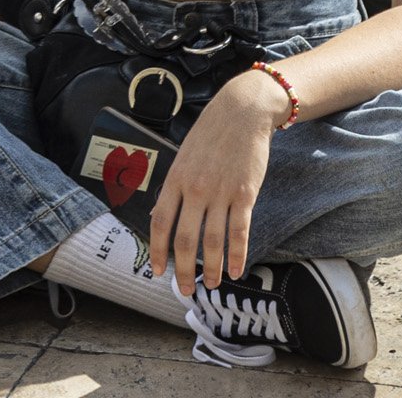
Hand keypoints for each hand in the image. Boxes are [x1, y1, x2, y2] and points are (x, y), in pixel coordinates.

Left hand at [142, 67, 282, 293]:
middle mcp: (195, 189)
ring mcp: (221, 192)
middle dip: (183, 270)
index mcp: (176, 179)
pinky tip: (236, 270)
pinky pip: (239, 232)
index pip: (160, 222)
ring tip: (212, 285)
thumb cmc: (211, 133)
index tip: (157, 271)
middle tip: (186, 290)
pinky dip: (237, 255)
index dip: (157, 251)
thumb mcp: (184, 156)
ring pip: (213, 241)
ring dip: (211, 268)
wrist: (243, 111)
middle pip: (185, 239)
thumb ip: (175, 186)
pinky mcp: (245, 194)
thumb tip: (159, 216)